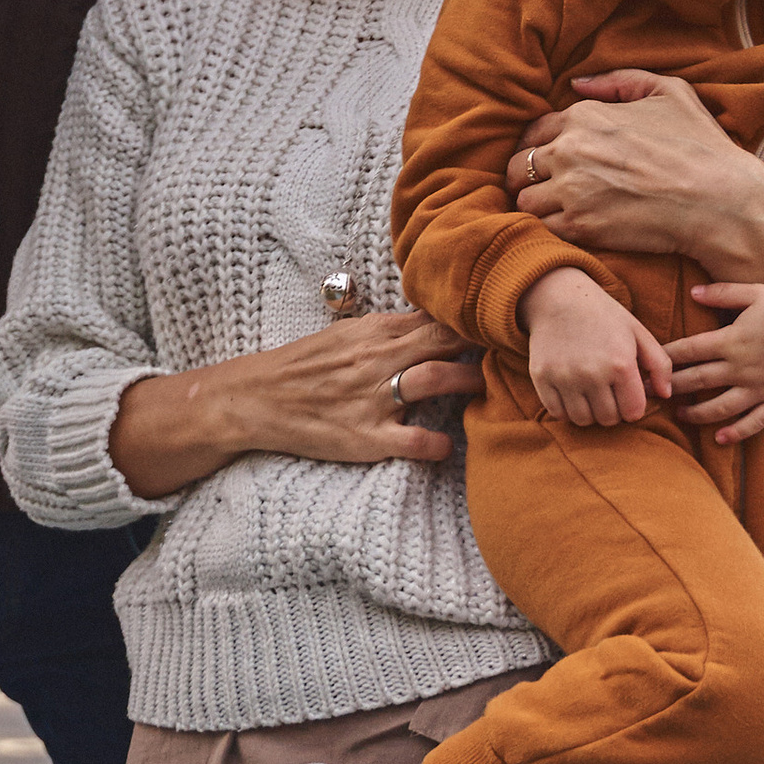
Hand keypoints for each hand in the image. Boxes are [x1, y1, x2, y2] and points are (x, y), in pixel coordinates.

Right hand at [109, 312, 479, 496]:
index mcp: (374, 331)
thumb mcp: (346, 335)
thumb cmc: (306, 367)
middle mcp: (377, 359)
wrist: (257, 399)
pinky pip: (415, 441)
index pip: (436, 317)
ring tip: (483, 389)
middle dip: (480, 344)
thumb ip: (391, 330)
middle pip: (444, 340)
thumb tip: (438, 321)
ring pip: (437, 379)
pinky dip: (439, 445)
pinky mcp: (366, 437)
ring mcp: (373, 398)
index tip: (496, 323)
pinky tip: (447, 446)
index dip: (470, 319)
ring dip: (468, 382)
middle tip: (506, 351)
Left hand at [507, 69, 763, 281]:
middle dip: (527, 177)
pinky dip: (551, 230)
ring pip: (524, 200)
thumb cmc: (701, 147)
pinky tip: (572, 229)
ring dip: (537, 207)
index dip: (538, 147)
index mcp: (585, 115)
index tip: (548, 162)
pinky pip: (542, 228)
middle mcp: (570, 150)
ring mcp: (572, 189)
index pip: (534, 131)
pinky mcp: (580, 226)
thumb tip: (577, 83)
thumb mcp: (671, 93)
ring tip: (558, 212)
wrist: (723, 202)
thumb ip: (621, 79)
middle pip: (518, 166)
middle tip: (546, 190)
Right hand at [521, 267, 672, 426]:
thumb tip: (666, 395)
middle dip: (613, 411)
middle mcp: (592, 373)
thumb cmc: (604, 316)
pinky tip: (572, 393)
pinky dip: (567, 410)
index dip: (633, 407)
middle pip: (609, 419)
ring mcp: (564, 377)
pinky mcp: (542, 378)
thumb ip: (660, 364)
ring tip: (591, 394)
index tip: (628, 395)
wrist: (559, 296)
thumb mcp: (638, 332)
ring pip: (583, 420)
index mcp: (621, 363)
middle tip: (609, 394)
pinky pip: (558, 413)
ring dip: (590, 413)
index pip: (634, 412)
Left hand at [663, 284, 763, 443]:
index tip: (645, 363)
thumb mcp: (757, 293)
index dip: (664, 357)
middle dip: (669, 387)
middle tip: (648, 393)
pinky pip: (755, 423)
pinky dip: (736, 433)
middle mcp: (743, 367)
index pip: (687, 351)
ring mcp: (762, 388)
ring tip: (679, 415)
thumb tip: (691, 292)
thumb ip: (723, 294)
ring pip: (720, 407)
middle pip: (696, 381)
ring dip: (695, 413)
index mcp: (733, 339)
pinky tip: (719, 438)